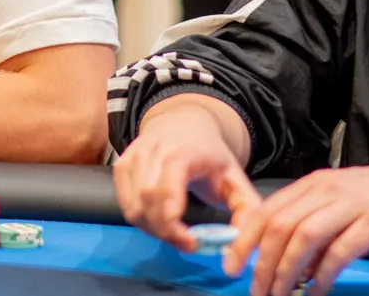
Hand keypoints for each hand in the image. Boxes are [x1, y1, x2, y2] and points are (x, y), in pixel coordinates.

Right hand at [114, 100, 261, 252]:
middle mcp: (153, 151)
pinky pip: (126, 203)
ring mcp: (133, 157)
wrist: (182, 124)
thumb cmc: (210, 155)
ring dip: (154, 229)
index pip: (169, 181)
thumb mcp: (236, 177)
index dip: (172, 210)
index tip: (190, 240)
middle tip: (188, 245)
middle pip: (149, 199)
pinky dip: (141, 220)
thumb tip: (244, 241)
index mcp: (184, 151)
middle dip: (167, 231)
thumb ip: (247, 209)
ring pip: (135, 205)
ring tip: (174, 234)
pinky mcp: (121, 165)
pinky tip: (158, 222)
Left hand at [225, 161, 368, 295]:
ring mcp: (351, 205)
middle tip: (256, 290)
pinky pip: (340, 250)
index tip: (231, 265)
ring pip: (304, 237)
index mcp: (312, 185)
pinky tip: (315, 291)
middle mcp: (326, 190)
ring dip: (287, 270)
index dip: (244, 239)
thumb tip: (287, 261)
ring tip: (279, 294)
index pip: (265, 211)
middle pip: (279, 226)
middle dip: (262, 262)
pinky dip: (323, 274)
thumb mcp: (337, 202)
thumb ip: (311, 222)